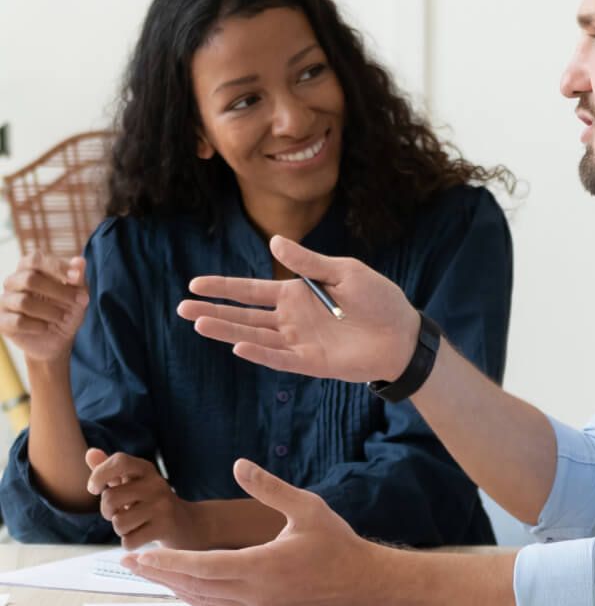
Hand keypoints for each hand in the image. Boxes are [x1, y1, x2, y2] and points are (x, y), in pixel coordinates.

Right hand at [0, 252, 88, 362]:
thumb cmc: (67, 310)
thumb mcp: (78, 295)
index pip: (35, 259)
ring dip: (50, 311)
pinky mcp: (2, 321)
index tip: (76, 278)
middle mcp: (14, 281)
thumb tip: (80, 261)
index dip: (56, 266)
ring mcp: (6, 301)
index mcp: (30, 268)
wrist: (58, 340)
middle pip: (29, 279)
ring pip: (23, 302)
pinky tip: (46, 327)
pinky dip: (38, 326)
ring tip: (63, 317)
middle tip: (80, 301)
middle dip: (58, 291)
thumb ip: (78, 278)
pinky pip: (18, 321)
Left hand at [85, 448, 201, 549]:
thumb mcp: (132, 483)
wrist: (187, 524)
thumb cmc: (150, 502)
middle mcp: (156, 484)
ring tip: (133, 524)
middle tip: (116, 514)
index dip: (99, 474)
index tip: (94, 489)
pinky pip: (129, 540)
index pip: (119, 461)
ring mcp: (162, 505)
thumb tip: (89, 453)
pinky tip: (140, 536)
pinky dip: (129, 543)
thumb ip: (109, 470)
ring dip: (120, 529)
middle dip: (106, 512)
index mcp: (145, 469)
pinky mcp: (166, 526)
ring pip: (118, 523)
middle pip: (110, 498)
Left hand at [122, 459, 386, 605]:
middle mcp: (255, 596)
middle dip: (159, 575)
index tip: (138, 557)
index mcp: (261, 568)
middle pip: (194, 588)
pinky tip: (188, 590)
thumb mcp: (305, 507)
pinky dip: (198, 600)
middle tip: (128, 564)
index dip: (166, 562)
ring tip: (152, 574)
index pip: (201, 567)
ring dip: (175, 588)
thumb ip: (268, 487)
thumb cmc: (337, 545)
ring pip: (204, 603)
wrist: (364, 583)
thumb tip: (239, 465)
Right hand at [177, 234, 420, 382]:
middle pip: (244, 315)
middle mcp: (291, 318)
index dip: (223, 287)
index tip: (194, 284)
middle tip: (181, 308)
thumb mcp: (344, 271)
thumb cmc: (378, 299)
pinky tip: (238, 346)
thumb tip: (275, 242)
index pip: (251, 290)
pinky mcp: (310, 363)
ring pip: (254, 335)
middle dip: (213, 311)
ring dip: (227, 331)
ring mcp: (298, 342)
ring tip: (198, 324)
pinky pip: (279, 358)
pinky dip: (259, 353)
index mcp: (297, 293)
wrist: (402, 333)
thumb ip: (309, 262)